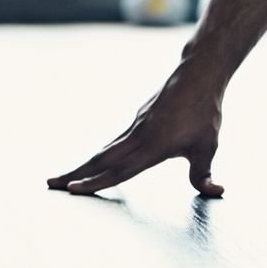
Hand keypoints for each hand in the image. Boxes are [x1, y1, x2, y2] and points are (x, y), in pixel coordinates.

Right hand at [47, 70, 224, 197]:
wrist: (197, 75)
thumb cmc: (204, 112)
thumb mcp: (208, 146)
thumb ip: (204, 174)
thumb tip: (216, 192)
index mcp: (153, 146)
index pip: (120, 170)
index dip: (96, 182)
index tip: (73, 190)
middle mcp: (137, 136)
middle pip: (100, 159)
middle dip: (74, 174)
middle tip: (49, 184)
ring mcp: (134, 126)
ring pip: (104, 150)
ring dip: (83, 164)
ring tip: (65, 177)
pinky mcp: (137, 120)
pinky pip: (114, 142)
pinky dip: (100, 155)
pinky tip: (95, 162)